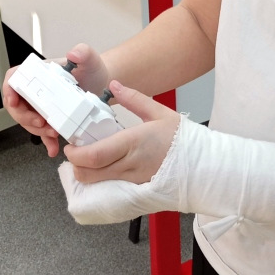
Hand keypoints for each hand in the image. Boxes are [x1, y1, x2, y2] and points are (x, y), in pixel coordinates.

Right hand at [2, 43, 110, 156]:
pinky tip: (53, 147)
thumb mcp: (89, 58)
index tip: (14, 101)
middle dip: (25, 117)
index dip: (9, 90)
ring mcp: (42, 104)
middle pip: (17, 104)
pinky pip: (42, 131)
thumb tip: (73, 53)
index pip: (14, 78)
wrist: (102, 85)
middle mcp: (36, 88)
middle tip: (40, 123)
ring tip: (53, 133)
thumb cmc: (92, 69)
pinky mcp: (51, 118)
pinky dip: (46, 140)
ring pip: (27, 120)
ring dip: (36, 130)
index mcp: (39, 72)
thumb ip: (82, 51)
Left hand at [63, 80, 180, 184]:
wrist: (203, 166)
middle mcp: (130, 165)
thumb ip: (134, 99)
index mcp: (133, 143)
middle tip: (75, 152)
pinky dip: (100, 180)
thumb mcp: (160, 113)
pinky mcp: (136, 189)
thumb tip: (114, 85)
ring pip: (98, 183)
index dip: (76, 154)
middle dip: (75, 165)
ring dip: (86, 172)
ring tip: (88, 158)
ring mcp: (133, 180)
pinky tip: (103, 168)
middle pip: (90, 173)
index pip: (95, 155)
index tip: (70, 146)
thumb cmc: (183, 140)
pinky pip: (110, 186)